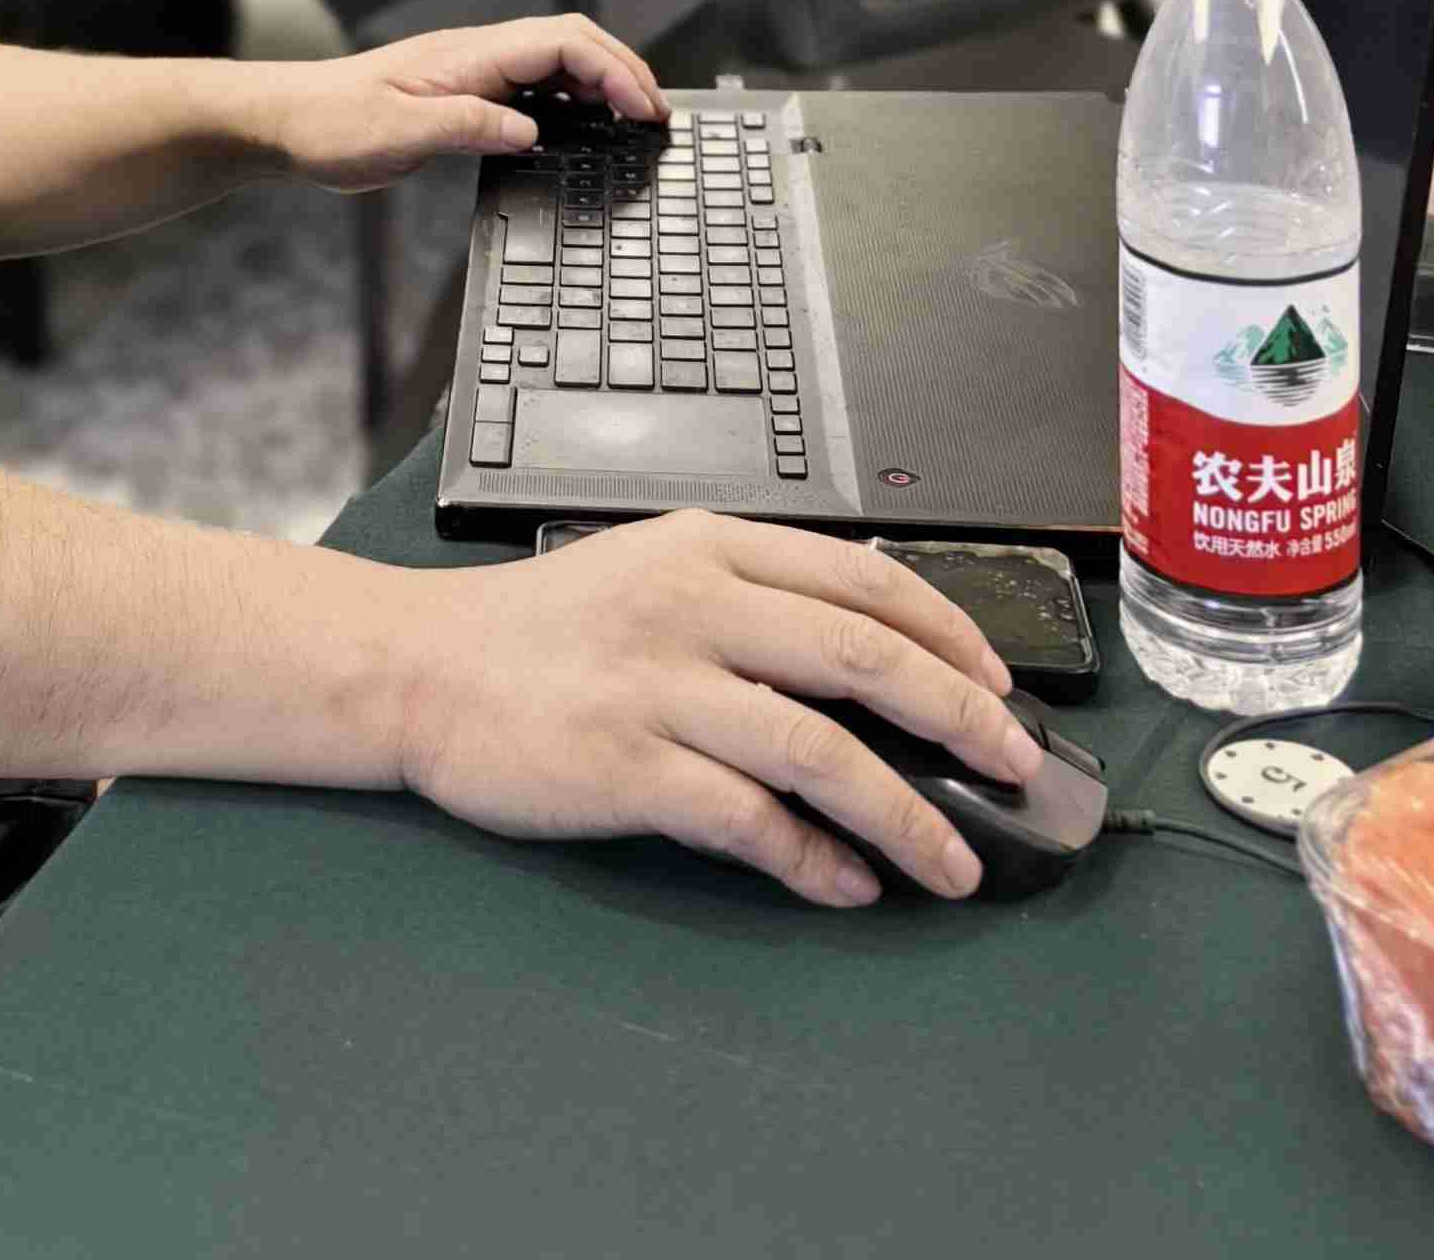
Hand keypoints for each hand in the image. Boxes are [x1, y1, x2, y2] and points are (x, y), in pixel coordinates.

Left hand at [249, 14, 662, 194]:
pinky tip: (579, 126)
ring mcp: (471, 71)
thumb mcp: (398, 133)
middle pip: (570, 42)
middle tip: (655, 113)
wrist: (286, 121)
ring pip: (555, 61)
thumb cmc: (331, 124)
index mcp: (468, 56)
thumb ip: (468, 128)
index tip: (643, 107)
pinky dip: (570, 99)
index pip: (561, 44)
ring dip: (600, 81)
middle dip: (622, 69)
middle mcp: (475, 55)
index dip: (612, 70)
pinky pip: (532, 86)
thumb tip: (531, 132)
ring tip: (633, 117)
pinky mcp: (463, 93)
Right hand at [396, 512, 1039, 906]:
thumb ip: (746, 598)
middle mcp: (692, 606)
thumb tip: (867, 661)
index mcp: (707, 548)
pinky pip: (749, 821)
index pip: (863, 578)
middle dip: (960, 718)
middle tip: (1014, 770)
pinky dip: (813, 861)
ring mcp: (660, 686)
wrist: (419, 666)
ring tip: (952, 862)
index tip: (999, 684)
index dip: (949, 634)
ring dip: (905, 814)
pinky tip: (846, 886)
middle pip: (862, 657)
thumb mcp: (647, 569)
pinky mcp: (628, 765)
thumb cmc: (537, 629)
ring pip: (820, 749)